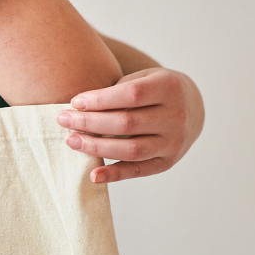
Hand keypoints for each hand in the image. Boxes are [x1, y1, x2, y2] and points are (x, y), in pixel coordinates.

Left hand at [57, 68, 203, 183]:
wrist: (190, 108)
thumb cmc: (153, 90)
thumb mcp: (143, 79)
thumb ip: (117, 92)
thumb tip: (78, 111)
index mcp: (170, 87)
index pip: (130, 95)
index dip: (99, 100)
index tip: (74, 102)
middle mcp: (176, 117)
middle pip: (127, 123)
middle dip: (90, 123)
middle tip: (63, 120)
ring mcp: (174, 142)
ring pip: (131, 149)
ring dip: (96, 148)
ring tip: (71, 141)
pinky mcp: (167, 162)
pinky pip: (138, 171)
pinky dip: (114, 174)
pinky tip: (93, 175)